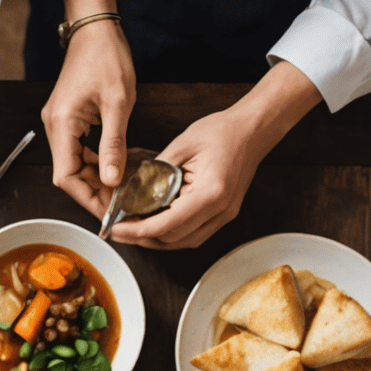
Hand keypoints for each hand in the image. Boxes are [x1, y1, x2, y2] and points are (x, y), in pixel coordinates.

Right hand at [42, 25, 133, 219]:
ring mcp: (58, 125)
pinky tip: (110, 165)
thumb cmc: (106, 56)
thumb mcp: (118, 102)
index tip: (107, 209)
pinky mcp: (66, 120)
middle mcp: (54, 128)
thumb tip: (112, 180)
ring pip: (72, 164)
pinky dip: (92, 162)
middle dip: (92, 191)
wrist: (95, 29)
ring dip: (93, 178)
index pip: (66, 177)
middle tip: (118, 201)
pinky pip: (76, 150)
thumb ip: (114, 145)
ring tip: (118, 186)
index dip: (86, 197)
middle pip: (67, 174)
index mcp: (61, 125)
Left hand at [112, 63, 320, 249]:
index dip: (137, 230)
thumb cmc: (223, 131)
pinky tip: (155, 225)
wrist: (255, 129)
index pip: (167, 224)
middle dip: (142, 237)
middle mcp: (220, 210)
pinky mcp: (224, 214)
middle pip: (173, 238)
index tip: (116, 228)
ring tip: (133, 229)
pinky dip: (171, 234)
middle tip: (119, 228)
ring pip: (183, 242)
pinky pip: (193, 235)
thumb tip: (131, 192)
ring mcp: (224, 215)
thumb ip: (156, 172)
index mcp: (210, 192)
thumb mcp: (182, 145)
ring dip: (156, 239)